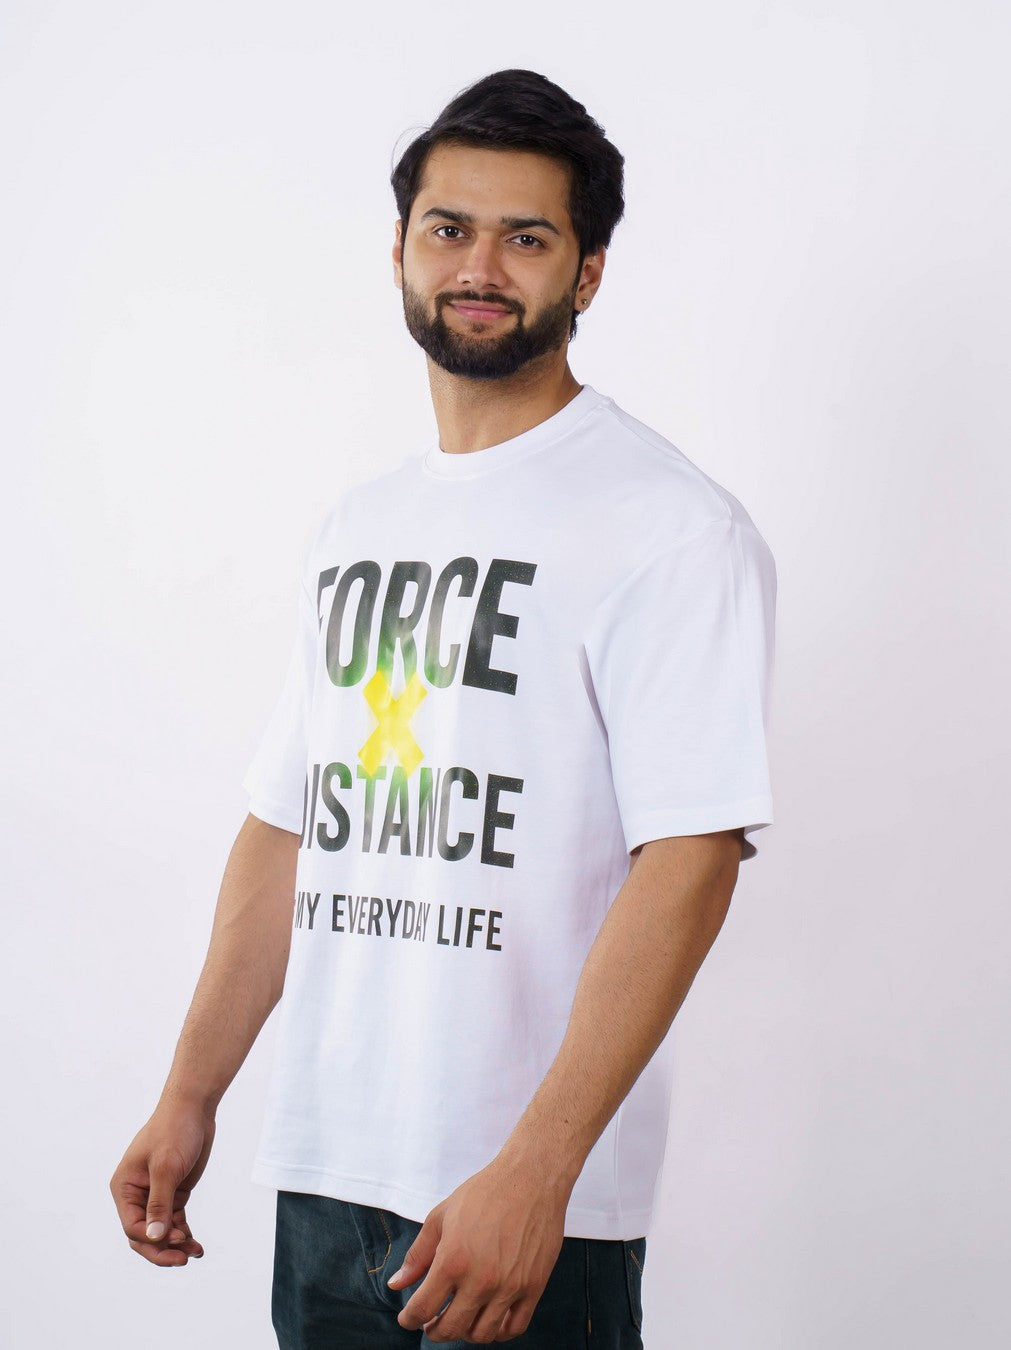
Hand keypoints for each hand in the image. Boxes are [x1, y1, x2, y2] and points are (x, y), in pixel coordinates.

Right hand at [109, 1099, 215, 1265]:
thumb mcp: (165, 1167)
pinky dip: (184, 1233)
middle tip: (183, 1258)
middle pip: (144, 1234)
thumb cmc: (174, 1130)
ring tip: (195, 1252)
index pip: (132, 1226)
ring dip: (176, 1244)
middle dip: (162, 1249)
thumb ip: (159, 1204)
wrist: (194, 1108)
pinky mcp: (174, 1192)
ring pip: (161, 1231)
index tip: (176, 1239)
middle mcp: (136, 1195)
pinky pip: (175, 1221)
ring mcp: (156, 1195)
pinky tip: (196, 1245)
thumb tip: (153, 1237)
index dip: (151, 1240)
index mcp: (124, 1188)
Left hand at [387, 1155, 571, 1343]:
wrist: (530, 1178)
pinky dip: (498, 1332)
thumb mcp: (442, 1216)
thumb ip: (418, 1255)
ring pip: (482, 1334)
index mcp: (453, 1260)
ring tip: (460, 1318)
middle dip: (434, 1331)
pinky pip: (514, 1328)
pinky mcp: (534, 1287)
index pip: (423, 1309)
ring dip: (465, 1333)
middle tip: (432, 1323)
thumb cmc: (484, 1193)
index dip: (410, 1319)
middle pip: (451, 1328)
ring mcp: (509, 1286)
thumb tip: (396, 1285)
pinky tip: (488, 1319)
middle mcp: (481, 1279)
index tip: (409, 1319)